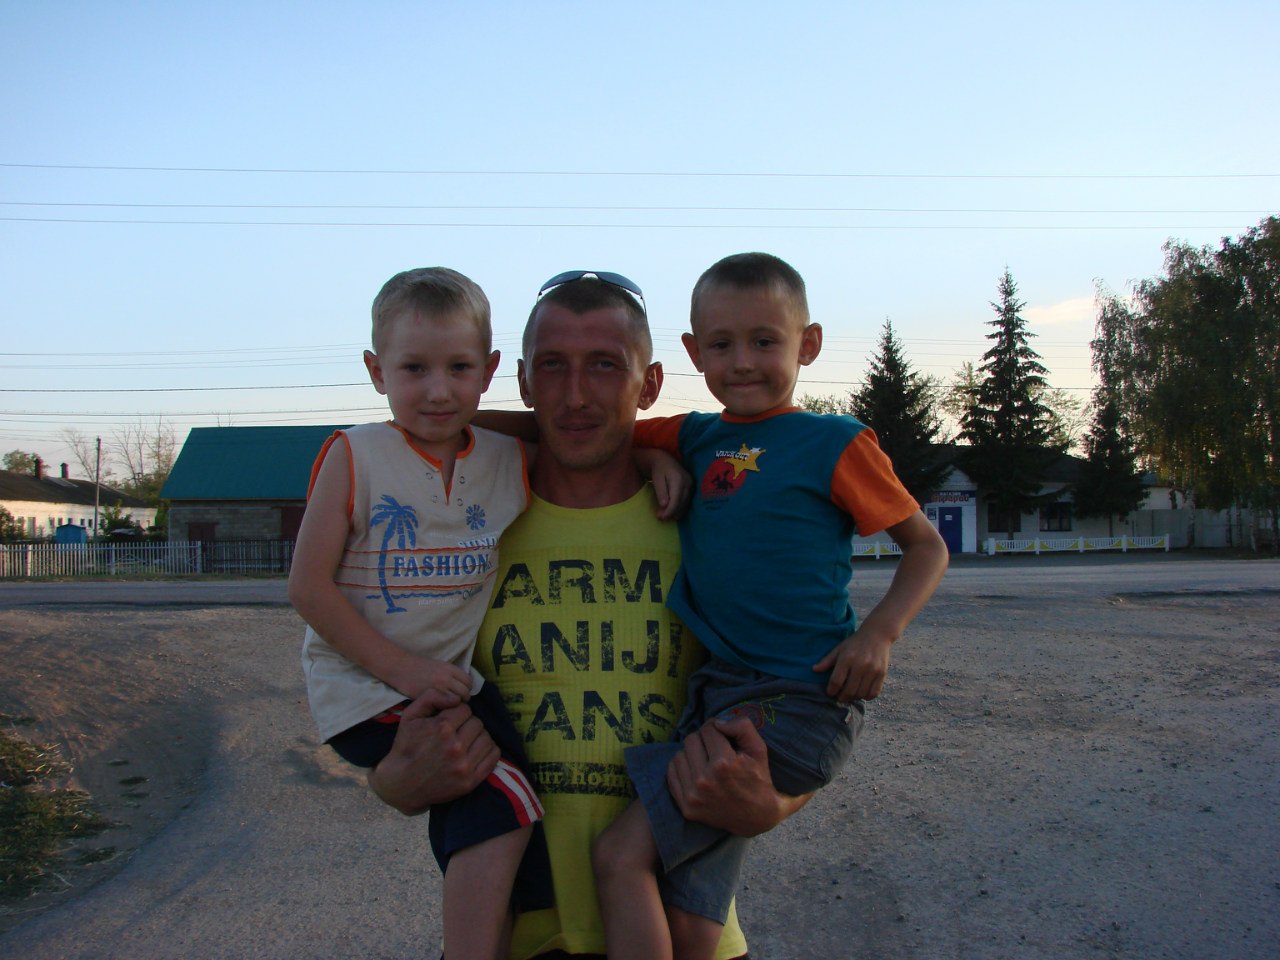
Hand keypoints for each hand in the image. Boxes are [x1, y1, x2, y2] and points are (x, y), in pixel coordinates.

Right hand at [367, 690, 498, 814]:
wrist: (401, 784)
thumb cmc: (406, 746)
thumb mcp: (410, 715)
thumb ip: (432, 696)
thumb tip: (457, 697)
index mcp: (441, 728)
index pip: (466, 709)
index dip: (457, 712)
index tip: (450, 720)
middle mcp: (455, 747)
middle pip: (477, 723)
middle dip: (468, 724)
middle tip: (458, 731)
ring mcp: (464, 766)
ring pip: (487, 738)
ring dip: (478, 737)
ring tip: (467, 741)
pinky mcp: (470, 782)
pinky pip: (493, 758)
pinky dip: (489, 750)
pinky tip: (477, 750)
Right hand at [391, 652, 473, 702]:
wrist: (401, 668)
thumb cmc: (420, 667)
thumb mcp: (440, 666)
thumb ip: (453, 675)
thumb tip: (464, 687)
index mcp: (450, 669)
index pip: (469, 682)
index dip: (466, 688)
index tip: (461, 692)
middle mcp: (446, 679)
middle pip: (465, 693)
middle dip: (462, 698)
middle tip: (455, 702)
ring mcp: (438, 689)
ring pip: (456, 702)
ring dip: (454, 705)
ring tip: (448, 706)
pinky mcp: (429, 698)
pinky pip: (444, 706)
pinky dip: (444, 708)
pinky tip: (440, 707)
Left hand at [634, 447, 692, 519]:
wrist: (664, 459)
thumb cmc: (658, 469)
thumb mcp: (656, 480)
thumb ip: (661, 492)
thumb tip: (664, 505)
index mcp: (678, 479)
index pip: (676, 500)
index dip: (669, 511)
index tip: (661, 518)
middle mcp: (688, 482)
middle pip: (682, 503)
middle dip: (672, 512)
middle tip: (661, 518)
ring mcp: (691, 484)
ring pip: (685, 503)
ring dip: (676, 511)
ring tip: (665, 516)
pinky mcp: (692, 486)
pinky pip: (687, 500)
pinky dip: (680, 507)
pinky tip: (673, 512)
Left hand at [666, 714, 805, 836]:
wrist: (757, 818)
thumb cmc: (758, 779)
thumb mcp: (758, 749)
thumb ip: (741, 726)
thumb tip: (717, 722)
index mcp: (723, 764)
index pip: (708, 730)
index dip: (716, 729)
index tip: (721, 736)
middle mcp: (704, 780)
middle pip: (691, 740)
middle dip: (703, 740)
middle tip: (713, 747)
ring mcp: (693, 796)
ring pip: (679, 755)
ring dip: (691, 754)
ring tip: (704, 760)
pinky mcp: (685, 807)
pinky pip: (671, 774)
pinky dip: (682, 768)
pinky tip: (695, 771)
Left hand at [812, 627, 892, 700]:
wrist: (877, 634)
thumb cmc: (855, 643)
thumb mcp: (839, 649)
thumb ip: (827, 660)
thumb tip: (814, 670)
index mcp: (847, 658)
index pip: (836, 681)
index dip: (831, 690)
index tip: (830, 693)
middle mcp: (860, 665)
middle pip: (849, 690)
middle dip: (842, 698)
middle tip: (839, 698)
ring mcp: (872, 670)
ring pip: (861, 693)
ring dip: (854, 698)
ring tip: (850, 695)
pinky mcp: (882, 673)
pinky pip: (874, 693)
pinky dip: (866, 697)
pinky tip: (862, 693)